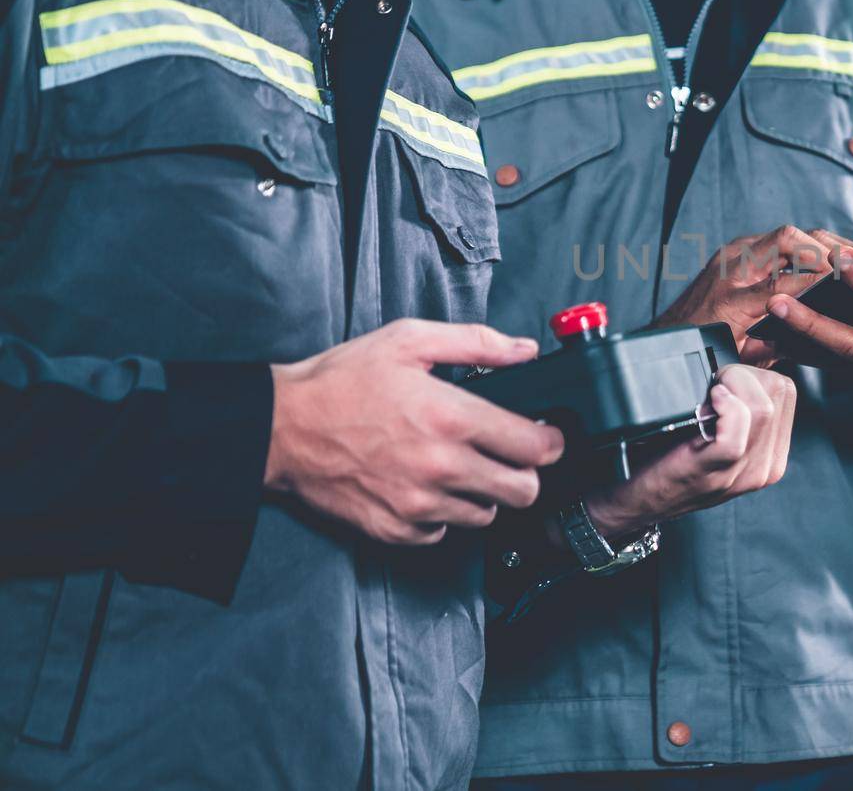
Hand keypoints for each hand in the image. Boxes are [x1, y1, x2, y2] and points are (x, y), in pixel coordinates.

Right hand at [266, 320, 565, 545]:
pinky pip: (443, 532)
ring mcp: (418, 504)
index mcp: (452, 418)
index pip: (535, 448)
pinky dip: (443, 513)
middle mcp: (442, 467)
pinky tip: (427, 486)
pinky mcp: (396, 529)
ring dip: (484, 493)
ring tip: (460, 466)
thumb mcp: (409, 341)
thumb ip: (476, 344)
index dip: (550, 442)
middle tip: (509, 456)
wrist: (281, 428)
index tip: (545, 436)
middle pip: (522, 491)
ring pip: (485, 515)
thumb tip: (524, 351)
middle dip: (525, 473)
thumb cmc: (342, 381)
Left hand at [580, 365, 795, 536]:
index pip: (786, 391)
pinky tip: (705, 407)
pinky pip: (736, 433)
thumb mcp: (715, 436)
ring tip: (707, 397)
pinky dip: (722, 408)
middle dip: (744, 375)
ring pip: (762, 409)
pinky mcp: (714, 474)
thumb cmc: (666, 461)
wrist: (632, 502)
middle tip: (712, 387)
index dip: (752, 373)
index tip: (723, 379)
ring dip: (731, 387)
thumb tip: (737, 366)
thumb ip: (737, 410)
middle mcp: (764, 468)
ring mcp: (742, 475)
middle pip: (779, 393)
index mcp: (771, 456)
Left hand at [653, 225, 835, 363]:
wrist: (670, 334)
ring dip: (814, 243)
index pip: (783, 284)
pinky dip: (799, 246)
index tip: (841, 283)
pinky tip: (818, 258)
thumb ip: (776, 345)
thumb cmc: (705, 348)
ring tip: (842, 256)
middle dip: (820, 248)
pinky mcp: (734, 252)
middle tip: (848, 261)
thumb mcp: (743, 357)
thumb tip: (811, 334)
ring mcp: (731, 255)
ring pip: (782, 234)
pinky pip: (772, 240)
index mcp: (731, 300)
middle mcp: (731, 270)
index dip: (816, 281)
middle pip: (785, 239)